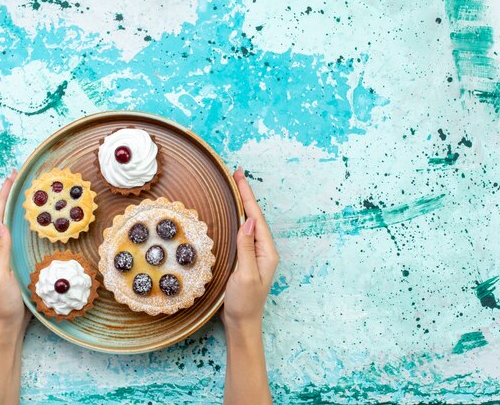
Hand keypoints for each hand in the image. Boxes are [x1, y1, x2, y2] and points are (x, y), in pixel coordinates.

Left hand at [0, 171, 30, 332]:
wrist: (8, 324)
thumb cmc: (2, 303)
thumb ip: (0, 250)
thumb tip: (0, 223)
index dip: (3, 197)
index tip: (12, 178)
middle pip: (3, 218)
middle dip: (11, 198)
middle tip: (23, 180)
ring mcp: (6, 256)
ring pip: (13, 227)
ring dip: (20, 210)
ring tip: (32, 195)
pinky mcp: (17, 262)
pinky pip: (22, 238)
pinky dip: (28, 226)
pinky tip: (39, 223)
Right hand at [221, 167, 278, 333]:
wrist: (242, 324)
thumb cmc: (244, 303)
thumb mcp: (245, 276)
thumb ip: (247, 248)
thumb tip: (249, 221)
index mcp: (267, 252)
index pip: (256, 217)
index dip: (247, 195)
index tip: (239, 176)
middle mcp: (264, 250)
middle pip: (254, 216)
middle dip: (245, 194)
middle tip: (236, 174)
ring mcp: (256, 255)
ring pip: (249, 223)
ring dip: (242, 204)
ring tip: (235, 187)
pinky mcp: (247, 260)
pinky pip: (243, 233)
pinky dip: (237, 219)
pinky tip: (232, 214)